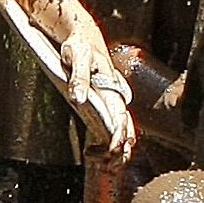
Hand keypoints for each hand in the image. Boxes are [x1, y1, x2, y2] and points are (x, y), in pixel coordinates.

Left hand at [57, 25, 135, 160]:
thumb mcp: (76, 58)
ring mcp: (112, 99)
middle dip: (122, 149)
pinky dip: (110, 139)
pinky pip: (113, 123)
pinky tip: (97, 150)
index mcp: (112, 87)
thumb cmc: (80, 45)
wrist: (83, 35)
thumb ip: (78, 78)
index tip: (113, 152)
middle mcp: (116, 95)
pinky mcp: (106, 101)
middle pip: (127, 128)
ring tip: (107, 164)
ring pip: (123, 128)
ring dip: (118, 148)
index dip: (118, 137)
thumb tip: (79, 99)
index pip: (120, 118)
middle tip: (111, 167)